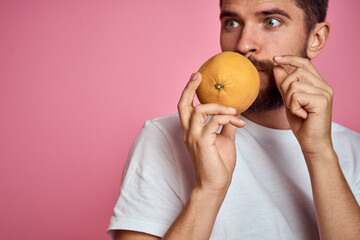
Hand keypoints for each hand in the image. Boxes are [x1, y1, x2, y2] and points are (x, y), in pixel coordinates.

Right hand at [177, 72, 244, 193]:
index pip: (185, 107)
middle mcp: (189, 132)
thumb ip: (225, 126)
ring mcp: (194, 137)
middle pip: (183, 105)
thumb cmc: (218, 163)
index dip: (188, 92)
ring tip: (234, 111)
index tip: (196, 78)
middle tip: (198, 76)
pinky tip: (239, 123)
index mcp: (191, 131)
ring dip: (219, 107)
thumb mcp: (224, 140)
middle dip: (189, 88)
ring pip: (200, 110)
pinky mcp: (202, 142)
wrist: (215, 184)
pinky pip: (215, 122)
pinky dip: (228, 119)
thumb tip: (233, 114)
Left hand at [273, 56, 333, 157]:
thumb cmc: (302, 123)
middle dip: (285, 86)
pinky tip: (301, 115)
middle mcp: (324, 86)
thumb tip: (277, 66)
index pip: (305, 63)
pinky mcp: (322, 100)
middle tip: (290, 103)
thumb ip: (284, 84)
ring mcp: (325, 92)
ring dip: (289, 99)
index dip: (289, 59)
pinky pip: (296, 95)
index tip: (275, 59)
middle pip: (297, 72)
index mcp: (319, 84)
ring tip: (297, 110)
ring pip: (295, 84)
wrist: (312, 143)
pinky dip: (293, 106)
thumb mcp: (289, 100)